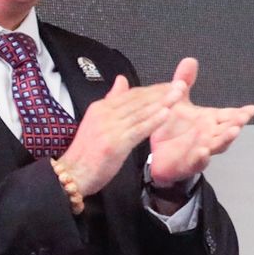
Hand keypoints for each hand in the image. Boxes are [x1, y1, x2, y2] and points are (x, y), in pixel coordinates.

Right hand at [56, 75, 184, 195]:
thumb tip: (122, 79)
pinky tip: (166, 114)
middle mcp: (104, 114)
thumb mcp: (97, 122)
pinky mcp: (114, 143)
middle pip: (138, 100)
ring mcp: (108, 128)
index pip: (131, 94)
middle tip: (181, 84)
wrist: (71, 175)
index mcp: (100, 108)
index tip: (171, 84)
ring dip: (162, 102)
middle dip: (161, 92)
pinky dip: (153, 121)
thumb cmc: (87, 153)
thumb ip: (112, 101)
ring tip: (179, 94)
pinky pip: (137, 129)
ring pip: (140, 112)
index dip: (153, 89)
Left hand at [148, 58, 253, 186]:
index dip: (241, 113)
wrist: (158, 155)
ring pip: (218, 145)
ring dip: (226, 139)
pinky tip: (203, 151)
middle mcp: (210, 135)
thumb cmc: (172, 129)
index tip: (252, 109)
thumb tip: (190, 60)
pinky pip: (197, 161)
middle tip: (243, 117)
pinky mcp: (189, 163)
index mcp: (210, 120)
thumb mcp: (177, 102)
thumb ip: (184, 82)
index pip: (229, 115)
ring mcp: (202, 150)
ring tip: (233, 132)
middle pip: (228, 129)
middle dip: (236, 123)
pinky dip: (201, 157)